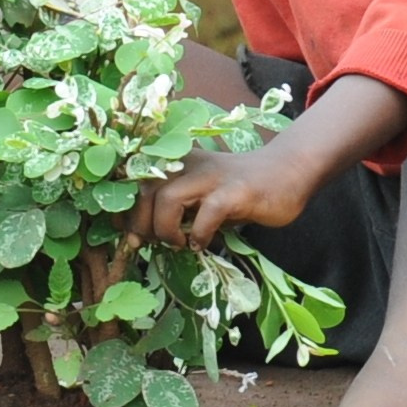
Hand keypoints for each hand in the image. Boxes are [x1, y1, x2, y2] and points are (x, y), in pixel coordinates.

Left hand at [131, 137, 314, 250]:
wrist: (284, 173)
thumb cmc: (235, 191)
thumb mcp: (197, 196)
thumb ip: (170, 209)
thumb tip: (136, 234)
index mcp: (175, 162)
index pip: (133, 181)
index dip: (122, 210)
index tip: (124, 234)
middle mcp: (188, 163)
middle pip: (144, 191)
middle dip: (141, 224)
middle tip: (151, 244)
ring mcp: (212, 176)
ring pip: (168, 199)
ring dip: (166, 230)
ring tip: (179, 243)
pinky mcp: (236, 190)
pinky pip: (208, 212)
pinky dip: (200, 233)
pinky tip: (202, 244)